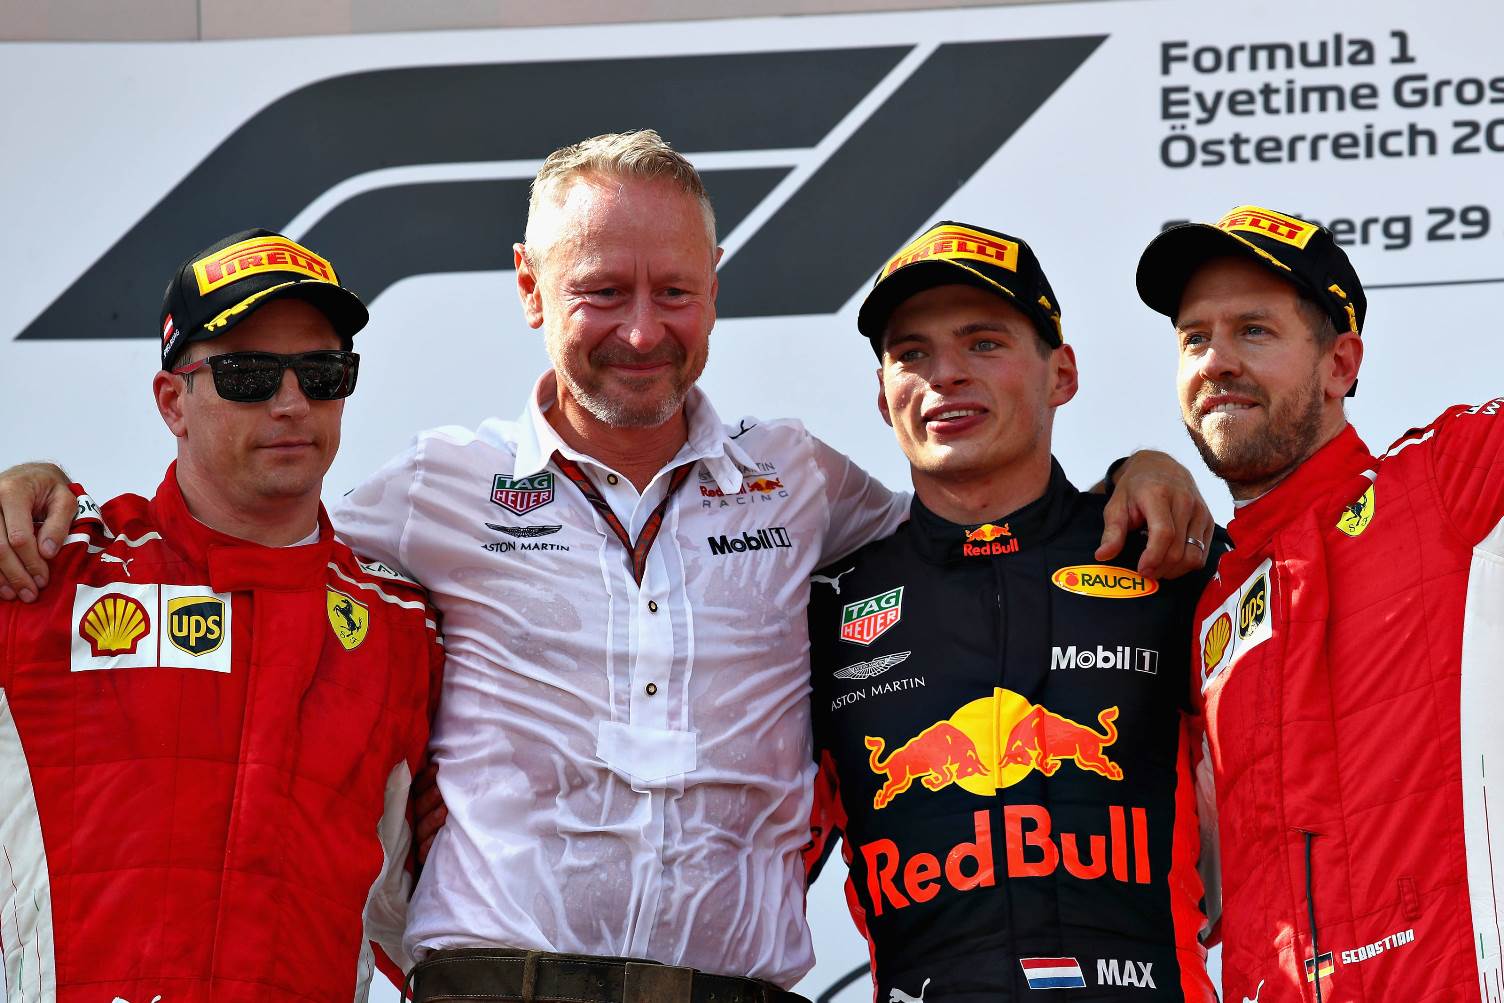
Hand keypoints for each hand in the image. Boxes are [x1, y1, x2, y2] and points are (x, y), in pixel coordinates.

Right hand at [0, 462, 73, 602]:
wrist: (29, 475)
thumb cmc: (49, 487)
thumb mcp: (65, 499)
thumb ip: (59, 524)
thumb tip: (48, 552)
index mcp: (13, 492)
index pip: (18, 536)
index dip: (31, 561)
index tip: (43, 579)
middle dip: (16, 574)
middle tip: (31, 594)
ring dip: (0, 577)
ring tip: (15, 595)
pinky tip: (2, 585)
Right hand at [413, 760, 447, 865]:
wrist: (446, 851)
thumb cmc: (447, 815)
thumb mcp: (442, 797)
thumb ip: (440, 781)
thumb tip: (445, 760)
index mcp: (417, 802)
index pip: (416, 789)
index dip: (425, 779)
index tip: (436, 768)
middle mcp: (414, 819)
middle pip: (418, 807)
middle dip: (429, 798)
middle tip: (441, 789)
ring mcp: (417, 838)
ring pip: (421, 828)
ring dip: (432, 819)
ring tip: (444, 810)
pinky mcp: (422, 856)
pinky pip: (423, 852)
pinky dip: (428, 846)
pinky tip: (434, 840)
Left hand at [1096, 450, 1214, 579]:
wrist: (1160, 466)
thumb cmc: (1135, 488)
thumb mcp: (1116, 505)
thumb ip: (1112, 532)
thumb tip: (1102, 556)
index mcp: (1159, 494)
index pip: (1163, 533)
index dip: (1153, 557)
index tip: (1142, 570)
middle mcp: (1184, 501)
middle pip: (1179, 549)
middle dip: (1161, 568)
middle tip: (1145, 573)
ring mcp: (1200, 511)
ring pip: (1194, 555)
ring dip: (1175, 570)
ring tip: (1157, 568)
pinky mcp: (1209, 520)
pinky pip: (1203, 553)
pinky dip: (1187, 564)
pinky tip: (1171, 561)